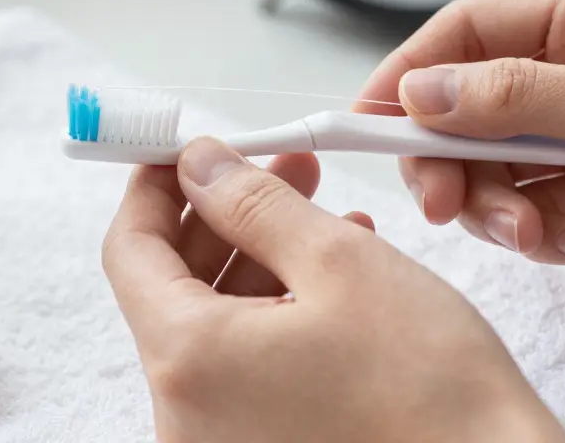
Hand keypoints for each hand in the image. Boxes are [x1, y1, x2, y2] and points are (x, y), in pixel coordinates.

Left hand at [102, 137, 564, 442]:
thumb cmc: (434, 393)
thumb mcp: (340, 263)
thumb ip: (254, 204)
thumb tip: (199, 165)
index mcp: (188, 362)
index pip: (130, 251)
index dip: (154, 189)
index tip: (183, 151)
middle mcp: (186, 415)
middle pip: (173, 287)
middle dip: (225, 215)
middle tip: (280, 166)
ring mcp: (220, 442)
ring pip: (216, 325)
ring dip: (261, 259)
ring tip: (327, 214)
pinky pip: (246, 368)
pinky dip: (277, 313)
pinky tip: (334, 276)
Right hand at [354, 0, 564, 289]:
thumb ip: (516, 97)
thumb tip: (422, 91)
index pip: (466, 32)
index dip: (409, 74)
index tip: (368, 121)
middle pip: (465, 106)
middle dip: (448, 159)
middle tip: (446, 204)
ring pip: (491, 164)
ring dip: (498, 206)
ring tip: (538, 234)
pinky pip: (531, 205)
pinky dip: (539, 231)